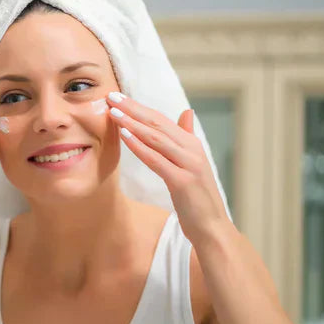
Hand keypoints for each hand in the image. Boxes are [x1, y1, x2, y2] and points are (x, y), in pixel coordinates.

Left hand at [106, 92, 231, 244]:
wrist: (212, 227)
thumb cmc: (198, 197)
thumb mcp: (192, 163)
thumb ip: (187, 137)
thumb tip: (187, 112)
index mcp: (191, 144)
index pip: (161, 119)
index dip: (138, 107)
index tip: (118, 97)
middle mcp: (191, 150)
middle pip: (157, 124)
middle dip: (132, 109)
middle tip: (111, 96)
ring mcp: (188, 165)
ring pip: (156, 138)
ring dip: (132, 123)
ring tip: (113, 112)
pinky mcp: (182, 181)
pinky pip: (156, 160)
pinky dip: (140, 146)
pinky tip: (125, 136)